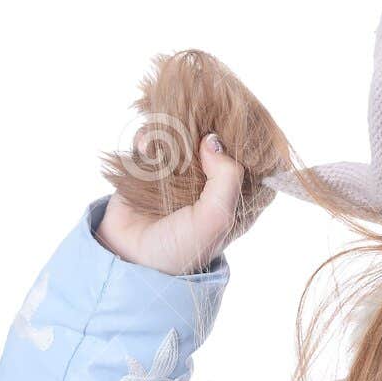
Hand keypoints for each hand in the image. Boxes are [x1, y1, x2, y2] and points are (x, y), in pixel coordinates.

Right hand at [96, 134, 248, 275]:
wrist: (130, 258)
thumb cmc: (181, 247)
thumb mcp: (217, 218)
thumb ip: (227, 179)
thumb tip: (213, 140)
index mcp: (233, 196)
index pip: (250, 160)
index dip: (245, 141)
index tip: (236, 122)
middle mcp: (208, 182)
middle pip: (216, 142)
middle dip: (206, 128)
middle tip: (196, 123)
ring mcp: (179, 174)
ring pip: (183, 136)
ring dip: (173, 131)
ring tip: (165, 141)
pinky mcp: (150, 169)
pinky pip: (152, 141)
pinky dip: (149, 137)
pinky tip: (146, 147)